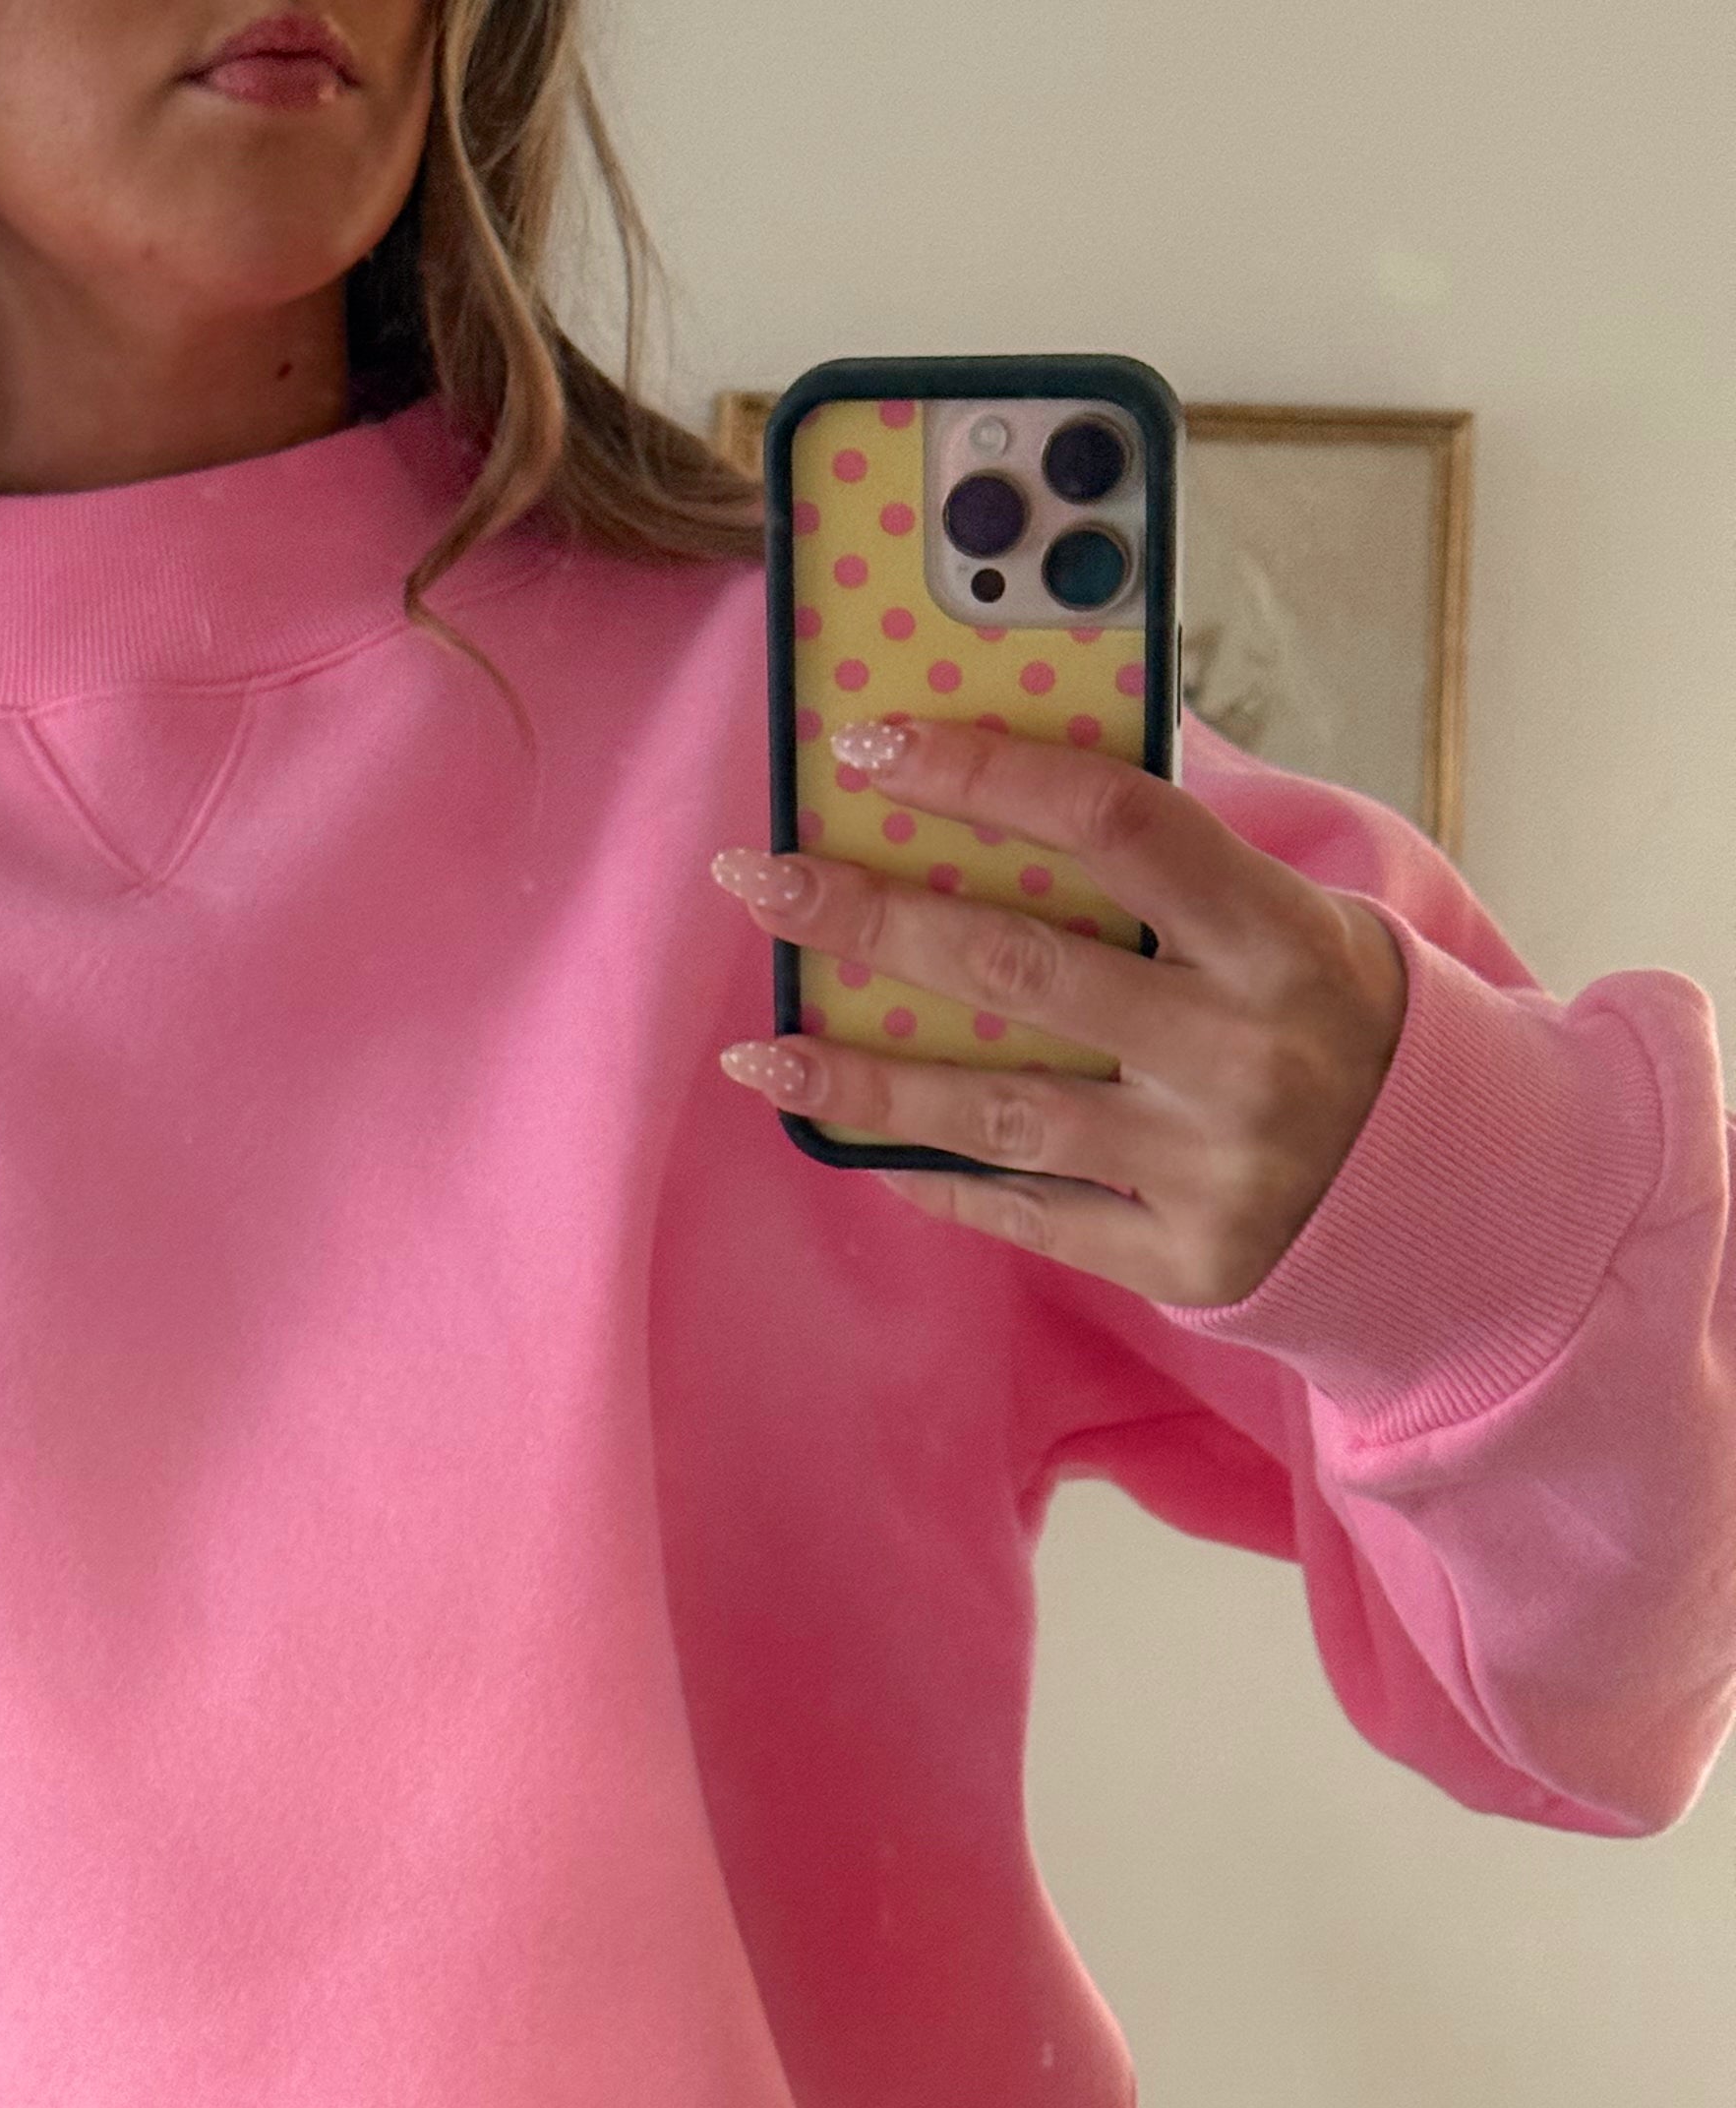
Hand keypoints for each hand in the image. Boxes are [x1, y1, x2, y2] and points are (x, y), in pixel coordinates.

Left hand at [709, 714, 1409, 1307]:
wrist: (1446, 1185)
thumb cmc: (1332, 1015)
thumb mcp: (1294, 917)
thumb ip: (1169, 867)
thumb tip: (998, 778)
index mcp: (1278, 936)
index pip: (1116, 826)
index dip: (985, 776)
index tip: (868, 747)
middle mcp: (1239, 1052)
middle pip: (1021, 973)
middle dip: (873, 919)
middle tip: (759, 879)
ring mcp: (1207, 1167)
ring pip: (998, 1111)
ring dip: (862, 1082)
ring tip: (760, 1055)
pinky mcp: (1180, 1261)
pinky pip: (1027, 1215)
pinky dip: (933, 1175)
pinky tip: (851, 1143)